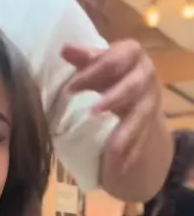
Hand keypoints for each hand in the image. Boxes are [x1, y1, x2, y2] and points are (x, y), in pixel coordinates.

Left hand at [62, 40, 160, 172]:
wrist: (138, 90)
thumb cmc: (111, 72)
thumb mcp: (97, 64)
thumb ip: (84, 58)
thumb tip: (64, 48)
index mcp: (131, 54)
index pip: (115, 59)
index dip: (94, 71)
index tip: (71, 88)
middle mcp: (146, 75)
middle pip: (133, 86)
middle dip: (114, 98)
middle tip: (94, 111)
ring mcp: (151, 99)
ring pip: (141, 115)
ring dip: (127, 131)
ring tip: (113, 149)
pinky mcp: (151, 122)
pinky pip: (143, 139)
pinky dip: (132, 153)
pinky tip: (120, 166)